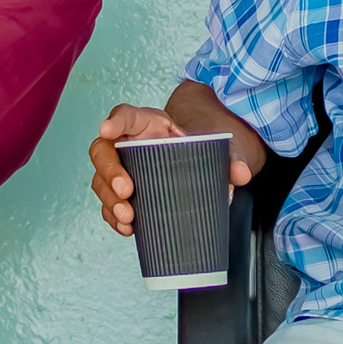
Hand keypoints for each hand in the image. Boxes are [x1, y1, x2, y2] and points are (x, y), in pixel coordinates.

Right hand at [90, 104, 254, 236]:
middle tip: (126, 190)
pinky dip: (113, 217)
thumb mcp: (215, 148)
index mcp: (147, 124)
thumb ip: (230, 157)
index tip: (108, 128)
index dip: (115, 120)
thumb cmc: (197, 150)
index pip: (125, 115)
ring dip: (109, 200)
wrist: (195, 165)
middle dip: (110, 171)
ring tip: (128, 216)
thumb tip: (242, 174)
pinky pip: (108, 205)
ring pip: (100, 180)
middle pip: (103, 150)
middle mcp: (127, 143)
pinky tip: (127, 228)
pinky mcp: (121, 193)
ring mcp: (121, 168)